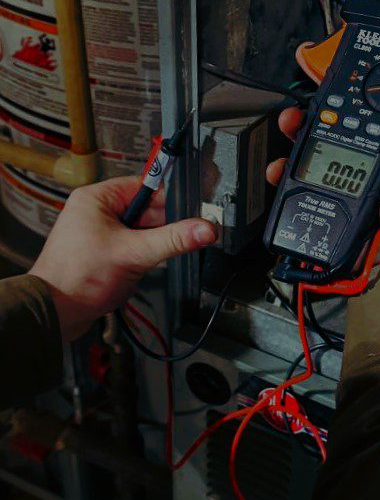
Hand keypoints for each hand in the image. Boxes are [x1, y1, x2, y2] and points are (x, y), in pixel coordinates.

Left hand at [31, 176, 216, 340]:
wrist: (56, 312)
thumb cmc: (77, 278)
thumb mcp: (134, 253)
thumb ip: (173, 240)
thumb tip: (204, 228)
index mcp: (97, 198)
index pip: (145, 187)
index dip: (167, 202)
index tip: (189, 214)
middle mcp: (96, 211)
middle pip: (146, 211)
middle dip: (158, 230)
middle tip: (164, 245)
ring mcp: (99, 232)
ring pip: (141, 231)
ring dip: (148, 247)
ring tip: (138, 262)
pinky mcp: (103, 251)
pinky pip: (132, 246)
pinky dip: (139, 258)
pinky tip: (134, 269)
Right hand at [267, 48, 379, 268]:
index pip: (375, 99)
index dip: (354, 81)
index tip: (334, 69)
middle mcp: (377, 153)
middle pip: (340, 118)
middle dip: (316, 108)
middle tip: (304, 104)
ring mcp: (353, 174)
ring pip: (317, 143)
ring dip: (298, 133)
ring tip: (291, 129)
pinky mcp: (333, 193)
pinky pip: (305, 174)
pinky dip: (289, 168)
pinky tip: (285, 166)